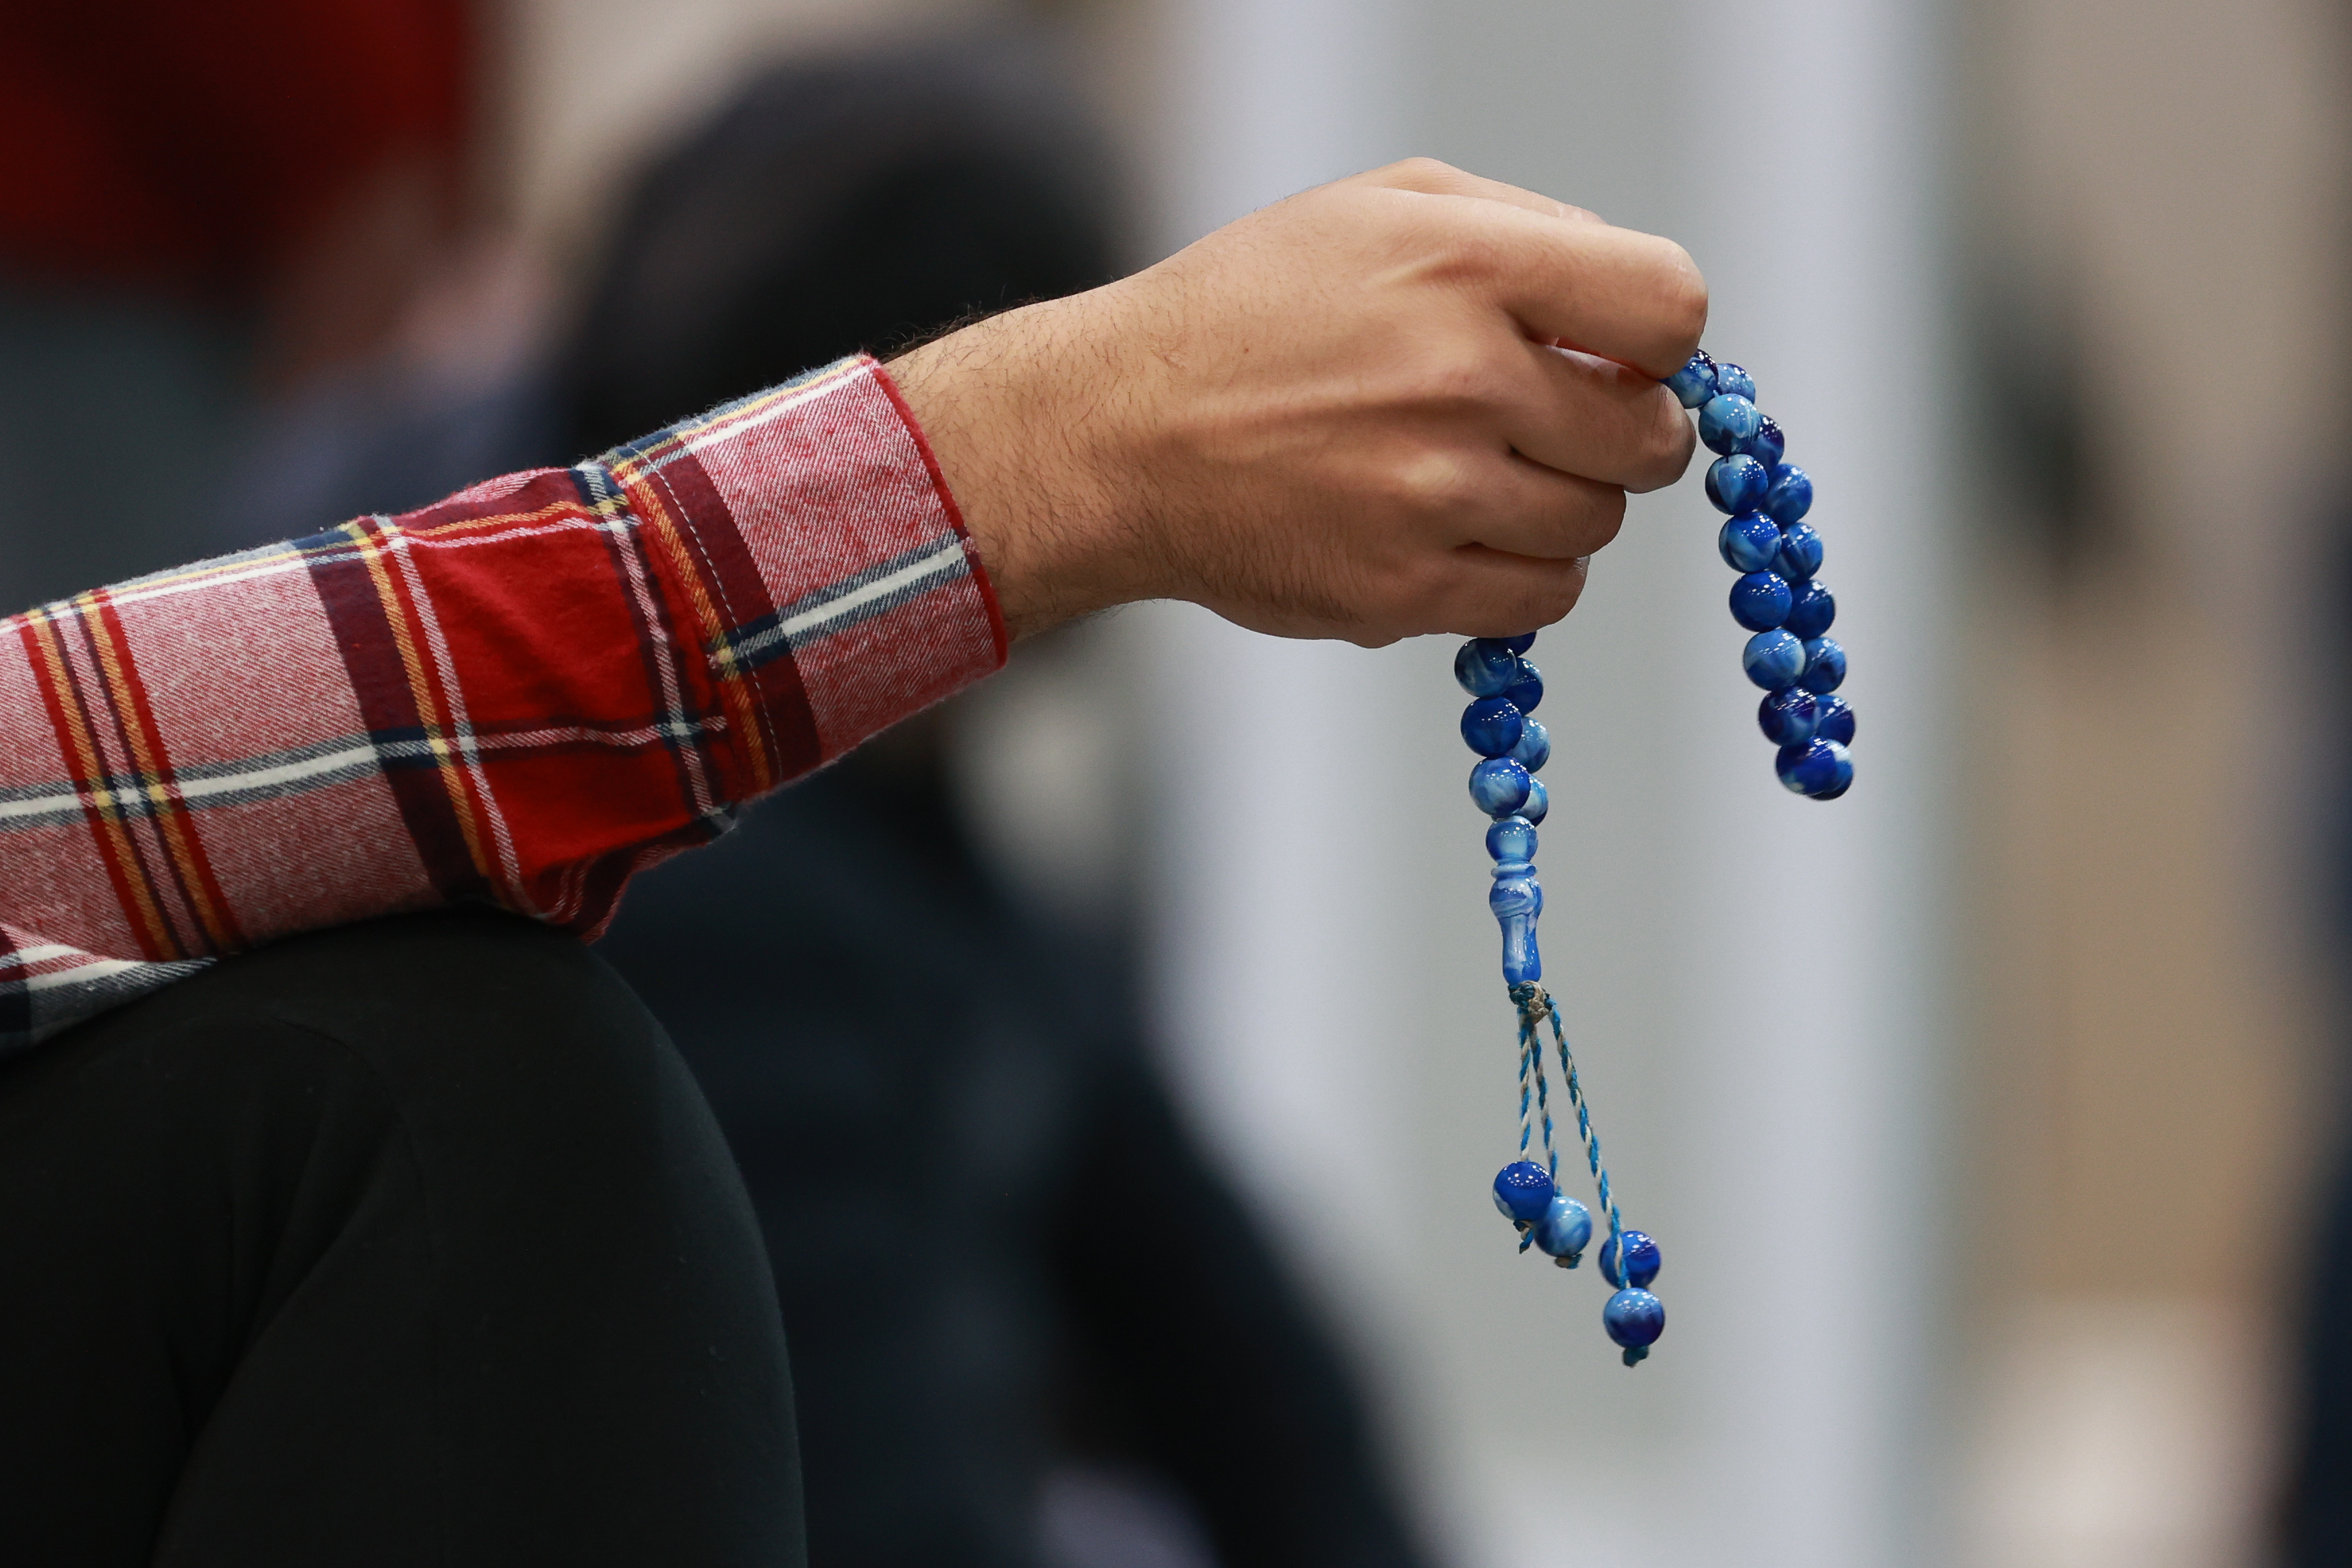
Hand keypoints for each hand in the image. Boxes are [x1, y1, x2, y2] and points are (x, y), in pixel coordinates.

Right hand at [889, 158, 1705, 645]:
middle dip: (1620, 431)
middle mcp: (1462, 380)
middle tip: (1555, 425)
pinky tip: (1456, 533)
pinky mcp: (1404, 591)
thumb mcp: (1383, 209)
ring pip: (1597, 525)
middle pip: (1652, 439)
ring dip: (1561, 504)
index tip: (1621, 357)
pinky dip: (1520, 573)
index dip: (1662, 342)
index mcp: (1469, 266)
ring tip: (1475, 474)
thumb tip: (1639, 317)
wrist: (1119, 432)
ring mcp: (1435, 496)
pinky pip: (1541, 598)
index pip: (1670, 311)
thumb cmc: (1251, 313)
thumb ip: (1529, 235)